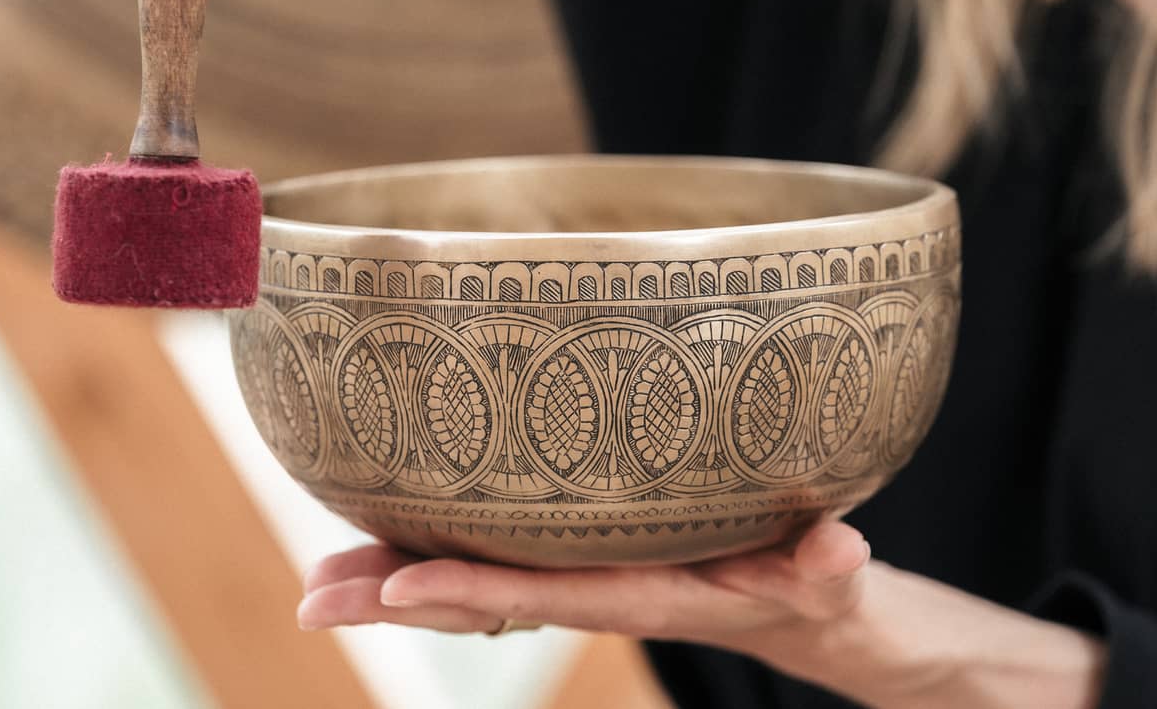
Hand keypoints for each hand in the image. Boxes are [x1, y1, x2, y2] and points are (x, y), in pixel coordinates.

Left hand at [297, 522, 1105, 707]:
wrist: (841, 624)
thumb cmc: (841, 602)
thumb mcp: (844, 586)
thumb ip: (835, 570)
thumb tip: (839, 556)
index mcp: (659, 594)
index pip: (550, 593)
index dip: (470, 588)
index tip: (390, 585)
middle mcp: (617, 591)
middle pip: (494, 599)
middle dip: (402, 599)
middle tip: (312, 594)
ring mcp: (608, 581)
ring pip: (496, 584)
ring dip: (412, 582)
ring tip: (332, 574)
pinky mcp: (614, 561)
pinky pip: (525, 564)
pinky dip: (465, 556)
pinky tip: (422, 533)